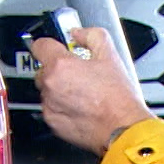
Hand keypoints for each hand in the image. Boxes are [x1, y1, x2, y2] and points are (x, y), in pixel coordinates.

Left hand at [32, 26, 153, 153]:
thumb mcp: (111, 56)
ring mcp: (50, 106)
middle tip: (80, 73)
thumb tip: (79, 33)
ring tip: (84, 92)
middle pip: (43, 69)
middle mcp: (50, 86)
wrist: (123, 129)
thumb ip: (91, 35)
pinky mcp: (53, 123)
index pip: (40, 45)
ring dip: (59, 89)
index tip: (58, 47)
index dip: (51, 44)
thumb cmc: (118, 99)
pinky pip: (52, 109)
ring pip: (48, 91)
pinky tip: (82, 107)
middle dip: (58, 69)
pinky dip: (62, 107)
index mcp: (60, 66)